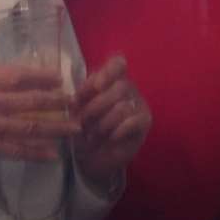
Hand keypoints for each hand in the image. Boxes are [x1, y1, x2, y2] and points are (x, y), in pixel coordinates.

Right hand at [0, 66, 80, 200]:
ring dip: (55, 128)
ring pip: (28, 124)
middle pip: (29, 100)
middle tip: (77, 104)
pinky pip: (16, 148)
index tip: (59, 78)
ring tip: (75, 129)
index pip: (16, 75)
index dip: (41, 76)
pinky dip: (36, 151)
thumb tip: (8, 82)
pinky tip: (52, 154)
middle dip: (56, 103)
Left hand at [72, 56, 150, 194]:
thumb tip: (75, 99)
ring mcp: (139, 102)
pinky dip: (118, 130)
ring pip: (123, 106)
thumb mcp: (76, 111)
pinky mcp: (144, 120)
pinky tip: (110, 137)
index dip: (109, 71)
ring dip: (104, 122)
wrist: (94, 156)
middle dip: (97, 105)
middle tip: (83, 121)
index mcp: (109, 79)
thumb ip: (78, 100)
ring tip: (93, 134)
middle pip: (120, 86)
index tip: (96, 86)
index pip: (118, 63)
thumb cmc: (83, 129)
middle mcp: (127, 87)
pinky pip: (133, 121)